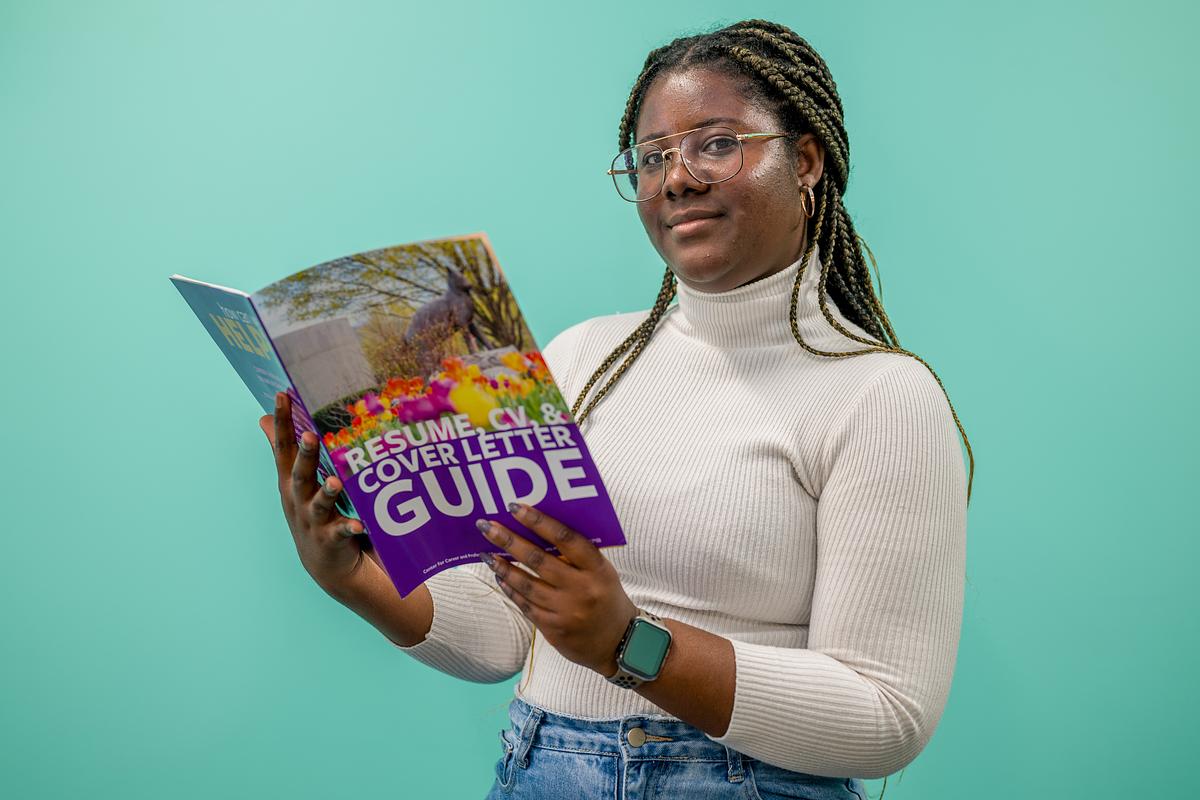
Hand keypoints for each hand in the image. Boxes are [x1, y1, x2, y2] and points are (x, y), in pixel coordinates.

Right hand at [258, 392, 378, 592]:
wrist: (325, 563)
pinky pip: (341, 532)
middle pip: (300, 474)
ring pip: (319, 504)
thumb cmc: (311, 513)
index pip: (284, 448)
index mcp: (291, 482)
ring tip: (334, 482)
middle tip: (309, 435)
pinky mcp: (331, 540)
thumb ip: (284, 450)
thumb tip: (265, 419)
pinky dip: (349, 528)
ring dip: (327, 493)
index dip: (283, 422)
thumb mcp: (294, 481)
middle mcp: (299, 500)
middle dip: (304, 456)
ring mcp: (314, 521)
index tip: (283, 395)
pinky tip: (359, 524)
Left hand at [477, 503, 637, 676]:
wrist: (618, 643)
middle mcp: (581, 589)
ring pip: (526, 584)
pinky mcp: (553, 630)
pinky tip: (500, 576)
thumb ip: (576, 555)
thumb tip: (538, 528)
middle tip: (486, 526)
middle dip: (508, 540)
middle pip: (538, 560)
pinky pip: (525, 605)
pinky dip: (510, 589)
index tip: (515, 507)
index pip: (565, 538)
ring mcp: (566, 611)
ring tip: (486, 553)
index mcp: (597, 569)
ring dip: (503, 567)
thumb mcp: (601, 572)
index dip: (539, 521)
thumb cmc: (606, 597)